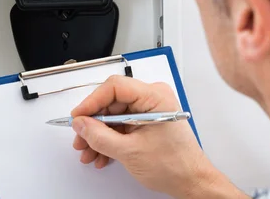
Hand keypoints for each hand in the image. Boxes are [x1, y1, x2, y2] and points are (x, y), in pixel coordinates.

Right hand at [70, 76, 241, 197]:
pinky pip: (122, 124)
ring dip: (99, 135)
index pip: (114, 87)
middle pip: (112, 102)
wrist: (191, 181)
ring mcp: (150, 110)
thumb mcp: (129, 151)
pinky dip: (110, 139)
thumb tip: (81, 124)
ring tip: (89, 152)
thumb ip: (100, 136)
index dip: (92, 101)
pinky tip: (101, 154)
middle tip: (80, 139)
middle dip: (94, 123)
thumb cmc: (174, 165)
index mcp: (154, 96)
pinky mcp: (147, 122)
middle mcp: (153, 98)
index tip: (78, 116)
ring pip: (114, 115)